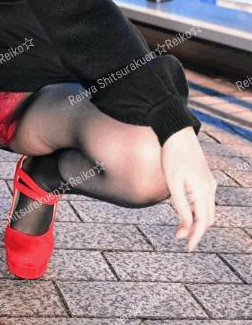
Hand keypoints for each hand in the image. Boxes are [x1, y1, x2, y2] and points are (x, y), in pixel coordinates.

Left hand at [161, 126, 216, 250]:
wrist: (177, 133)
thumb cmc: (172, 155)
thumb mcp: (172, 182)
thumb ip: (180, 205)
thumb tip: (186, 226)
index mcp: (203, 190)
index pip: (202, 221)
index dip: (195, 236)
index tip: (188, 247)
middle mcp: (210, 188)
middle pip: (207, 218)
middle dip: (194, 230)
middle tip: (179, 237)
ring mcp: (209, 183)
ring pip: (206, 210)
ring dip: (195, 221)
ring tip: (179, 228)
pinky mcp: (205, 178)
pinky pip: (204, 200)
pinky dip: (197, 210)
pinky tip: (185, 212)